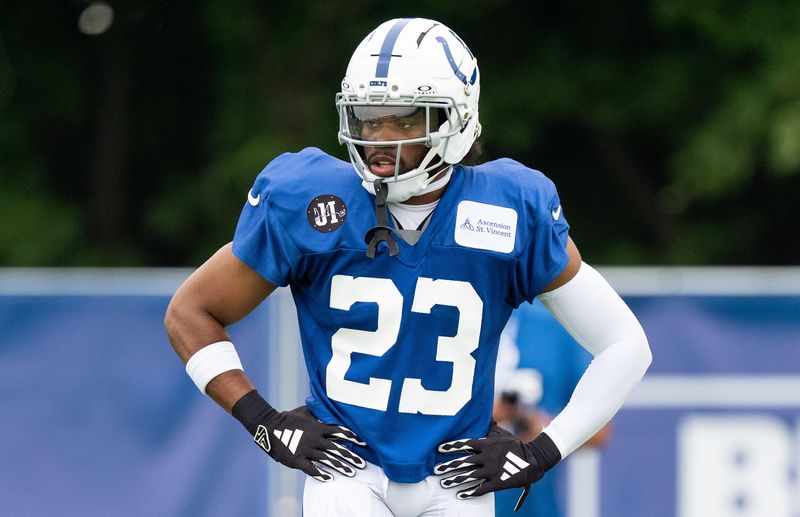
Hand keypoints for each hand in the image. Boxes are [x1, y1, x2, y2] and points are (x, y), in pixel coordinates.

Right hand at [232, 390, 365, 480]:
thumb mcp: (306, 411)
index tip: (364, 442)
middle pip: (336, 448)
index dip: (352, 437)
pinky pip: (310, 468)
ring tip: (351, 473)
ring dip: (340, 466)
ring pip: (327, 459)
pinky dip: (320, 473)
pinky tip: (329, 478)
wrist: (269, 426)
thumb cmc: (289, 417)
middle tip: (362, 463)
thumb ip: (319, 410)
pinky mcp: (296, 459)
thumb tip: (330, 403)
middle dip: (350, 456)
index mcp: (318, 427)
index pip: (339, 431)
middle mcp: (315, 439)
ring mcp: (306, 450)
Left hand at [434, 423, 560, 510]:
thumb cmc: (515, 444)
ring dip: (455, 480)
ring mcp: (492, 471)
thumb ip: (489, 429)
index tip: (440, 449)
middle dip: (448, 466)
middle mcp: (487, 457)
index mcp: (487, 444)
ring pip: (469, 476)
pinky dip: (470, 492)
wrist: (533, 458)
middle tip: (436, 469)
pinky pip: (481, 489)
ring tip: (443, 483)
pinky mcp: (498, 483)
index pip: (465, 444)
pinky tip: (460, 495)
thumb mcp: (501, 434)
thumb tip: (484, 418)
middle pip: (464, 462)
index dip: (452, 446)